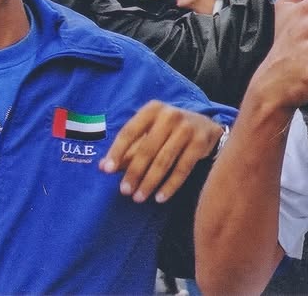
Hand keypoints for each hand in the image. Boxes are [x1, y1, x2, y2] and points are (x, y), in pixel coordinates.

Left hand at [100, 100, 222, 203]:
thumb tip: (102, 167)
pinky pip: (183, 168)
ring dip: (150, 182)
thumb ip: (127, 150)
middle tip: (124, 191)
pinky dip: (171, 185)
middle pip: (147, 149)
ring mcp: (187, 128)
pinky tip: (160, 197)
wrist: (205, 125)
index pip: (130, 131)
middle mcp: (170, 115)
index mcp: (152, 110)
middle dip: (134, 172)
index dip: (117, 151)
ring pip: (164, 160)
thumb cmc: (168, 130)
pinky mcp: (201, 142)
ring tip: (139, 197)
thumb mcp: (148, 133)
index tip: (107, 170)